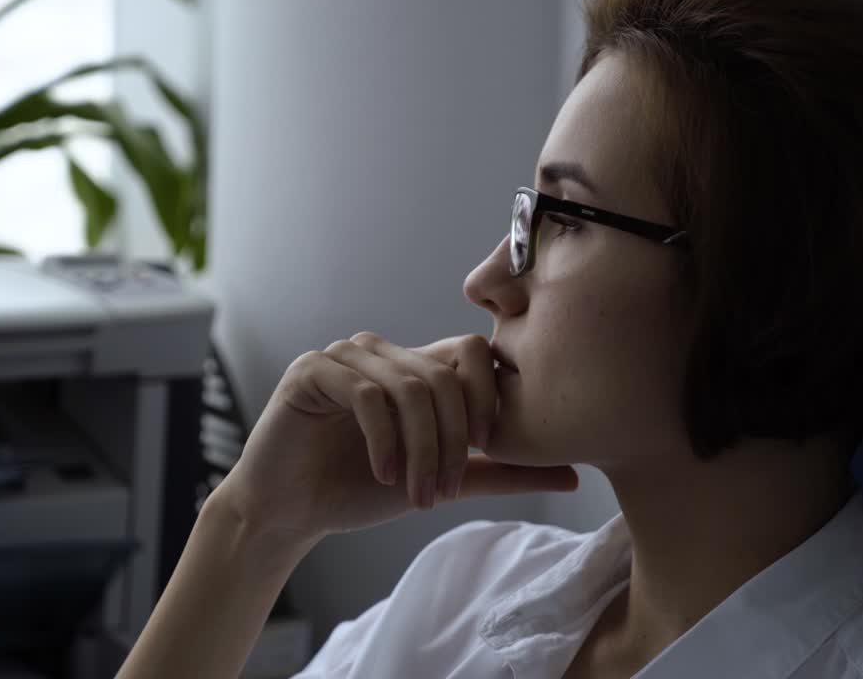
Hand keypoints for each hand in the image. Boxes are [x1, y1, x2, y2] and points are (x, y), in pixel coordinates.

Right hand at [211, 332, 578, 544]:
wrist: (289, 511)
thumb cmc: (358, 491)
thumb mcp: (441, 480)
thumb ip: (500, 472)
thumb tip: (574, 475)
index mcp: (413, 367)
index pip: (471, 353)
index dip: (488, 400)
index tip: (485, 454)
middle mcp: (381, 351)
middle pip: (444, 375)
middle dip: (455, 441)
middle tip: (445, 492)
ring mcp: (344, 356)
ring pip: (409, 387)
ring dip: (422, 449)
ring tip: (416, 494)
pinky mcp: (312, 370)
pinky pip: (366, 393)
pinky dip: (385, 440)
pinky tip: (383, 474)